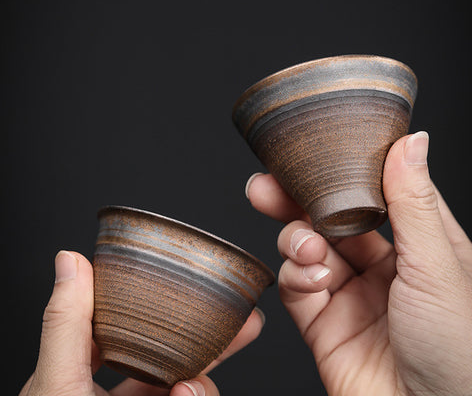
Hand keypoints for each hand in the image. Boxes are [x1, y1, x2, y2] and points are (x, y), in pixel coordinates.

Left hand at [20, 251, 264, 395]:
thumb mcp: (58, 386)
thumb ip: (67, 325)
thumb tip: (69, 259)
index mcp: (83, 374)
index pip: (128, 325)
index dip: (159, 300)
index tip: (189, 285)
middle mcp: (116, 395)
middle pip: (169, 355)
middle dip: (208, 339)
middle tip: (244, 324)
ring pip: (186, 387)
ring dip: (202, 385)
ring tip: (194, 388)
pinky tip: (192, 394)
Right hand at [246, 131, 471, 395]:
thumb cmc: (464, 350)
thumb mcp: (438, 265)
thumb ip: (413, 201)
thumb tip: (412, 139)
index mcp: (417, 243)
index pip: (373, 192)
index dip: (342, 170)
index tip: (312, 151)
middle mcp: (381, 265)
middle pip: (329, 218)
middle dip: (296, 201)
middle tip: (265, 187)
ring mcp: (350, 293)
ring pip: (306, 248)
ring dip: (296, 239)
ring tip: (306, 247)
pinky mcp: (323, 323)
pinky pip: (296, 286)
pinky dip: (296, 276)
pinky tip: (311, 279)